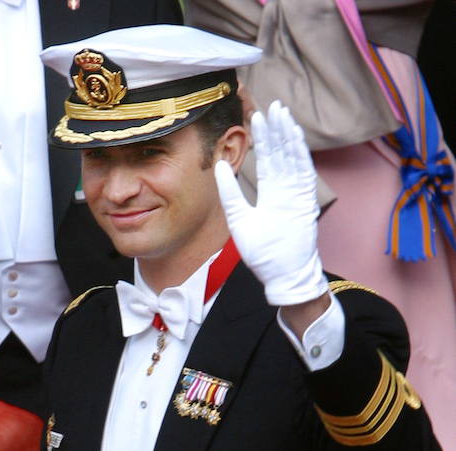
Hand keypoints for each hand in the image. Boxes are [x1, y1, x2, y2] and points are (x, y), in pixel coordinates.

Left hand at [214, 100, 328, 305]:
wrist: (282, 274)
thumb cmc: (262, 253)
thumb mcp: (239, 219)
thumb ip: (230, 193)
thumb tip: (218, 167)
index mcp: (271, 193)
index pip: (267, 159)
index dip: (263, 138)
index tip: (256, 116)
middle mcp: (285, 189)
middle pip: (281, 152)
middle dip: (277, 129)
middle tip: (271, 105)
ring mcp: (297, 193)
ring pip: (293, 157)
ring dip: (288, 134)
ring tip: (282, 112)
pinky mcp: (305, 200)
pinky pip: (303, 171)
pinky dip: (299, 153)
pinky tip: (294, 135)